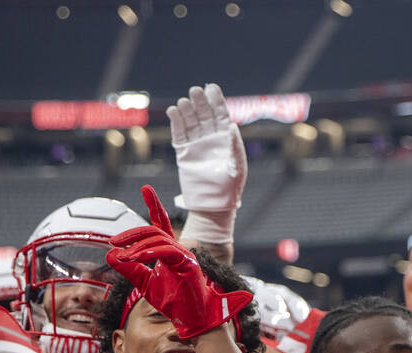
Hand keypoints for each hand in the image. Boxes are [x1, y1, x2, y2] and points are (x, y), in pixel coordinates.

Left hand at [106, 186, 252, 339]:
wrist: (192, 322)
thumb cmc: (174, 303)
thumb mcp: (144, 284)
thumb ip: (129, 269)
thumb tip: (110, 255)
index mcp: (169, 253)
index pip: (161, 225)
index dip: (154, 205)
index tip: (146, 188)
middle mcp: (179, 251)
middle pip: (154, 231)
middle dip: (132, 233)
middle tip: (114, 241)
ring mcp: (185, 257)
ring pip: (159, 240)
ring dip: (137, 247)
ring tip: (124, 256)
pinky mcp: (189, 266)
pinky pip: (168, 252)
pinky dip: (150, 253)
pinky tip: (137, 257)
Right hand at [167, 83, 245, 212]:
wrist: (212, 205)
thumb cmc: (230, 188)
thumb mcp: (236, 167)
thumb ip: (234, 146)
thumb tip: (232, 126)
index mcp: (227, 140)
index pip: (221, 115)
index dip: (216, 101)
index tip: (211, 87)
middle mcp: (212, 140)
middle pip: (204, 115)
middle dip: (200, 102)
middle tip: (195, 91)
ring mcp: (197, 145)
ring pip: (191, 122)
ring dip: (187, 110)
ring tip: (185, 102)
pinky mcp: (184, 152)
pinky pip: (179, 133)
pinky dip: (176, 121)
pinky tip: (174, 110)